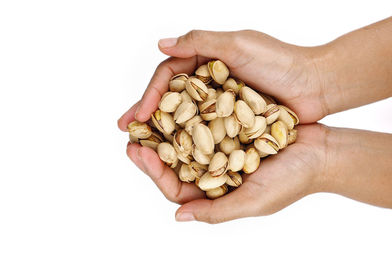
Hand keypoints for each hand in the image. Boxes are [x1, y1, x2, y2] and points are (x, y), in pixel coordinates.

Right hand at [118, 29, 328, 129]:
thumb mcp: (239, 44)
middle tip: (125, 131)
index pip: (168, 78)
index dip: (148, 95)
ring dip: (163, 132)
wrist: (316, 85)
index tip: (134, 116)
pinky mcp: (233, 121)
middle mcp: (209, 83)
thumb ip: (200, 41)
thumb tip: (161, 44)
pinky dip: (190, 142)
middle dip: (146, 115)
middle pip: (171, 100)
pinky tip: (177, 155)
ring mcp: (220, 103)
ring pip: (185, 118)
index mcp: (205, 62)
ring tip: (143, 148)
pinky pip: (206, 132)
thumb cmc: (280, 62)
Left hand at [126, 124, 327, 222]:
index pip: (175, 187)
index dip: (153, 172)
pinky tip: (176, 99)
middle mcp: (214, 171)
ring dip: (166, 126)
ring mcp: (222, 147)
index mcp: (216, 193)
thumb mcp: (253, 202)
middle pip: (175, 161)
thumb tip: (179, 217)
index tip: (136, 153)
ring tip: (146, 112)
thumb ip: (216, 212)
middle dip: (151, 147)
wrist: (320, 151)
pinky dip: (190, 110)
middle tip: (130, 131)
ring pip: (186, 138)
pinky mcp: (231, 126)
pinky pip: (205, 118)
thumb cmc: (292, 181)